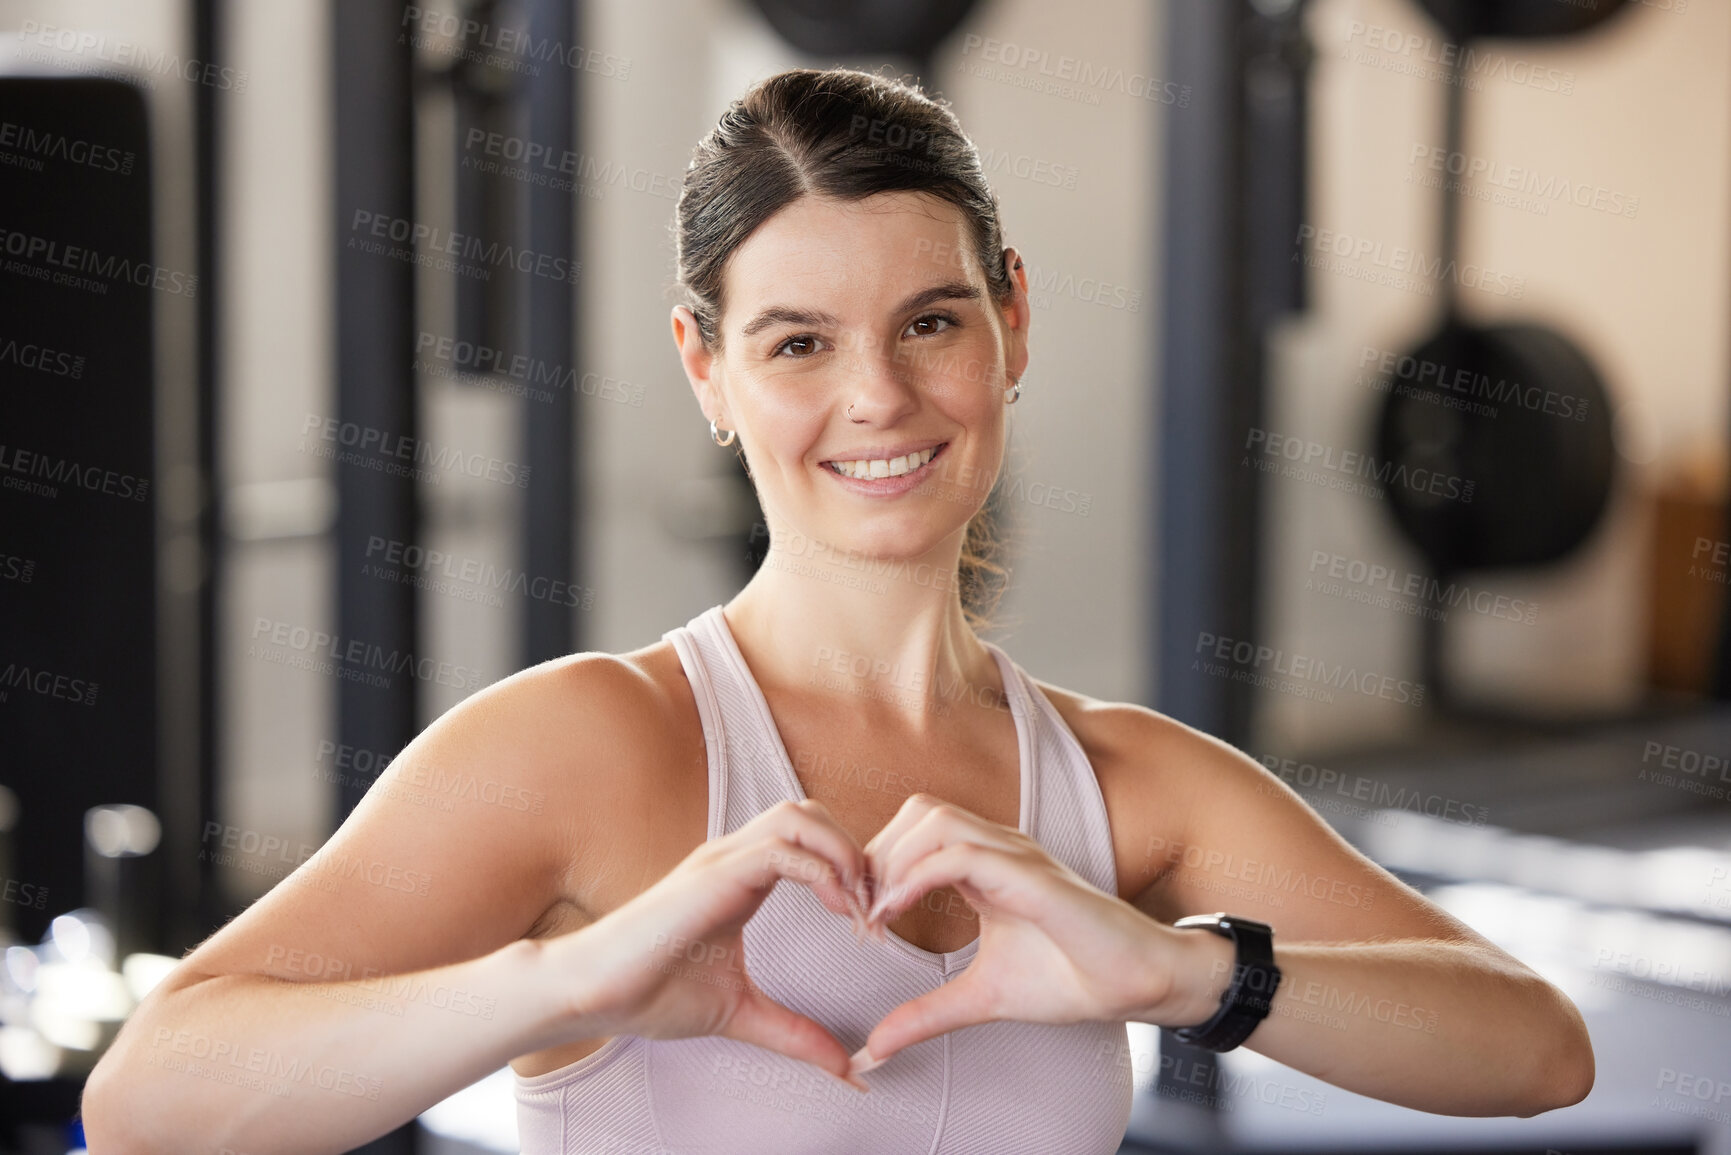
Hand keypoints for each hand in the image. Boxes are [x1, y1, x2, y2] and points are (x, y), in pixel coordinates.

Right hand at [545, 798, 874, 1089]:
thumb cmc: (650, 994)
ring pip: (801, 816)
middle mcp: (734, 856)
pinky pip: (782, 849)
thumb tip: (847, 1071)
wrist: (592, 993)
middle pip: (812, 812)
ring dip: (842, 853)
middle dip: (855, 851)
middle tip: (875, 908)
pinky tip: (837, 911)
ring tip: (858, 907)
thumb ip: (794, 1034)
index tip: (873, 923)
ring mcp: (723, 860)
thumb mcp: (741, 1013)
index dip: (851, 870)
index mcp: (742, 877)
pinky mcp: (715, 875)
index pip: (810, 839)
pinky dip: (823, 871)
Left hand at [850, 794, 1217, 1075]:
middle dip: (875, 856)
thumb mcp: (981, 998)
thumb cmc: (1071, 978)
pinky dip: (918, 877)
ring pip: (936, 819)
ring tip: (874, 915)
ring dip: (892, 861)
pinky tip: (897, 915)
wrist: (1137, 984)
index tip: (856, 920)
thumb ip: (927, 1013)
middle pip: (917, 812)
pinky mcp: (1033, 877)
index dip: (876, 866)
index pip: (914, 831)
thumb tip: (876, 1047)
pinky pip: (963, 854)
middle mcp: (999, 848)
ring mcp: (1017, 857)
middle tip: (856, 913)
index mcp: (986, 864)